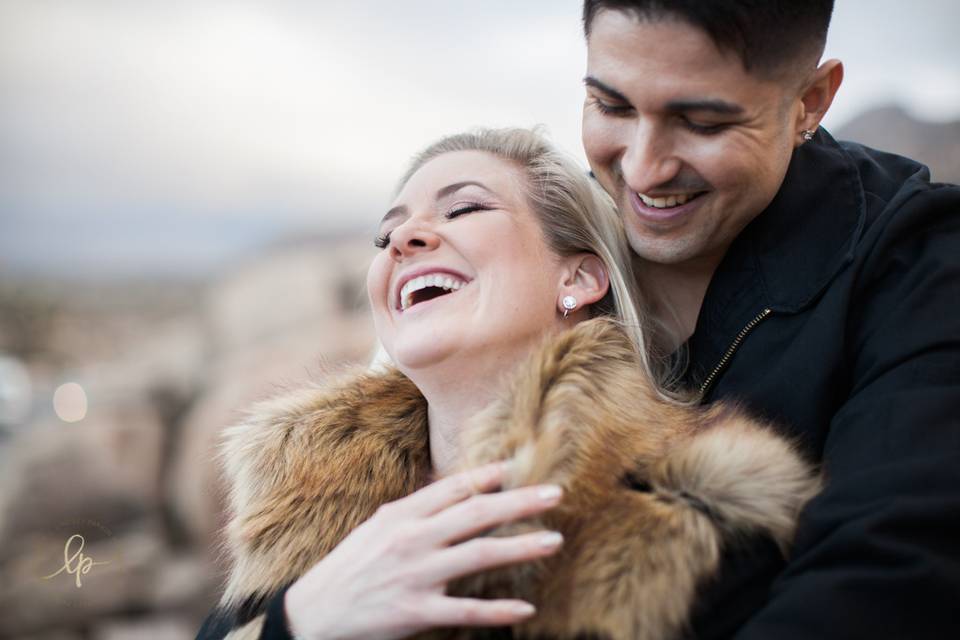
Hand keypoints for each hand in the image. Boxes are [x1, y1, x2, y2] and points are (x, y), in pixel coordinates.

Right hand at [283, 461, 563, 639]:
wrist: (313, 614)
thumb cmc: (351, 568)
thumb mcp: (378, 528)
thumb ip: (416, 509)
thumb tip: (455, 489)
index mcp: (401, 515)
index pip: (453, 488)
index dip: (489, 476)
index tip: (519, 466)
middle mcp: (411, 540)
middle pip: (476, 514)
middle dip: (519, 502)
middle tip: (555, 494)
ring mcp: (415, 575)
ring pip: (479, 555)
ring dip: (521, 547)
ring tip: (554, 540)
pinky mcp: (416, 612)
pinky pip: (466, 610)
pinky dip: (498, 610)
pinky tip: (526, 608)